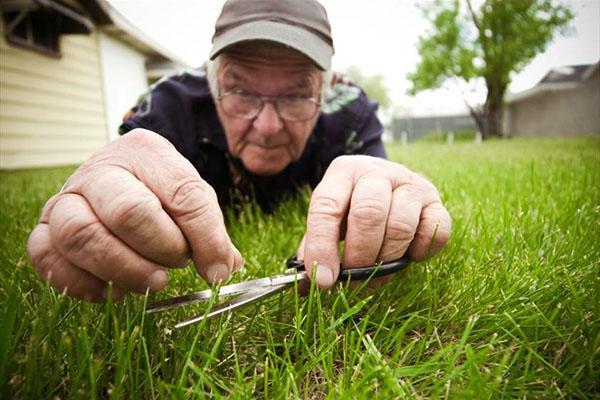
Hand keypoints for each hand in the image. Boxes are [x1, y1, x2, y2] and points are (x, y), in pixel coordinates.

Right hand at [27, 129, 241, 301]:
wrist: (117, 178)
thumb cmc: (160, 192)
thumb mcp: (192, 198)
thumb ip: (211, 231)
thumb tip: (222, 269)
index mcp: (145, 152)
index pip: (182, 195)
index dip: (205, 239)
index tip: (217, 270)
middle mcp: (99, 170)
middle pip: (127, 212)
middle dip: (162, 249)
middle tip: (177, 263)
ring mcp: (65, 199)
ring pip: (82, 236)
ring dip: (124, 269)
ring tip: (152, 279)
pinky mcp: (44, 230)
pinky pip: (48, 260)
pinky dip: (84, 284)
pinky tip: (115, 290)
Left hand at [300, 155, 450, 287]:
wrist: (389, 182)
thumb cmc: (352, 208)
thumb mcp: (330, 219)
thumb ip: (314, 247)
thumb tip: (304, 286)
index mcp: (342, 172)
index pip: (326, 207)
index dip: (322, 246)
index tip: (323, 280)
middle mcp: (377, 171)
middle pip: (368, 213)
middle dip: (359, 254)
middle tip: (354, 277)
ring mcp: (410, 183)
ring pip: (401, 225)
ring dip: (388, 257)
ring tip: (378, 270)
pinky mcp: (435, 200)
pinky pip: (435, 230)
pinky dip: (421, 251)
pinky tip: (408, 255)